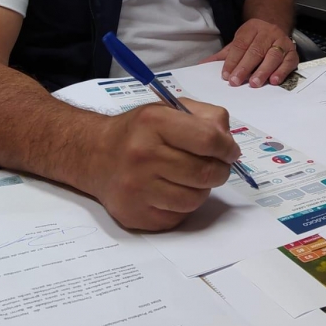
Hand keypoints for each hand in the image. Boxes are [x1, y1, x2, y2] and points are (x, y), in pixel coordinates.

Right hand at [90, 98, 240, 230]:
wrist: (95, 154)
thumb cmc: (140, 131)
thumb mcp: (170, 109)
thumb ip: (206, 117)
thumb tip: (229, 143)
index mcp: (154, 123)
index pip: (208, 140)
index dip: (227, 148)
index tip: (230, 151)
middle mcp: (143, 155)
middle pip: (205, 172)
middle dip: (220, 170)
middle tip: (218, 166)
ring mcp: (137, 188)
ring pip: (195, 198)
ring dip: (202, 189)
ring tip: (192, 177)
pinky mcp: (135, 215)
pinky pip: (179, 216)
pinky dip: (184, 205)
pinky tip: (173, 190)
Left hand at [201, 18, 298, 87]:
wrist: (276, 26)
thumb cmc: (254, 39)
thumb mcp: (238, 42)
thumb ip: (224, 55)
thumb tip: (203, 65)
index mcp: (252, 28)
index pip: (240, 45)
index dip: (232, 60)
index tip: (226, 75)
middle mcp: (268, 33)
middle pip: (256, 50)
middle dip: (245, 67)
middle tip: (236, 81)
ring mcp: (282, 41)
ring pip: (273, 56)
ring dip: (263, 70)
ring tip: (254, 83)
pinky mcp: (293, 52)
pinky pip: (288, 62)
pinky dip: (282, 71)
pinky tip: (274, 80)